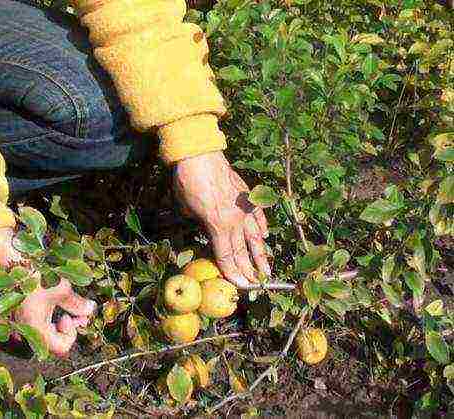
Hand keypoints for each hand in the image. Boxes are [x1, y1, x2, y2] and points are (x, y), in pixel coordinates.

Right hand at [0, 227, 96, 356]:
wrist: (12, 259)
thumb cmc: (36, 274)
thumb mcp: (62, 289)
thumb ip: (77, 304)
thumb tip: (91, 310)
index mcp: (35, 328)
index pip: (61, 348)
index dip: (71, 334)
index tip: (71, 316)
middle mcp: (26, 330)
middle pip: (54, 342)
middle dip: (70, 328)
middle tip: (80, 313)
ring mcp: (21, 323)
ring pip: (46, 333)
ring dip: (61, 322)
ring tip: (71, 308)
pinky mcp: (20, 315)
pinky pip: (38, 324)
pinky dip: (50, 317)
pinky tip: (55, 304)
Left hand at [174, 151, 270, 288]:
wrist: (199, 154)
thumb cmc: (187, 181)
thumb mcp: (186, 209)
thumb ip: (199, 222)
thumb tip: (204, 226)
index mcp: (218, 225)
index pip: (227, 256)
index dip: (234, 273)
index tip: (242, 286)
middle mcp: (234, 220)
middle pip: (243, 251)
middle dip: (250, 270)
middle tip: (257, 285)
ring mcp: (244, 207)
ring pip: (255, 236)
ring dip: (261, 255)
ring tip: (268, 269)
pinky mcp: (247, 195)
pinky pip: (258, 215)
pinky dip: (262, 226)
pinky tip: (265, 236)